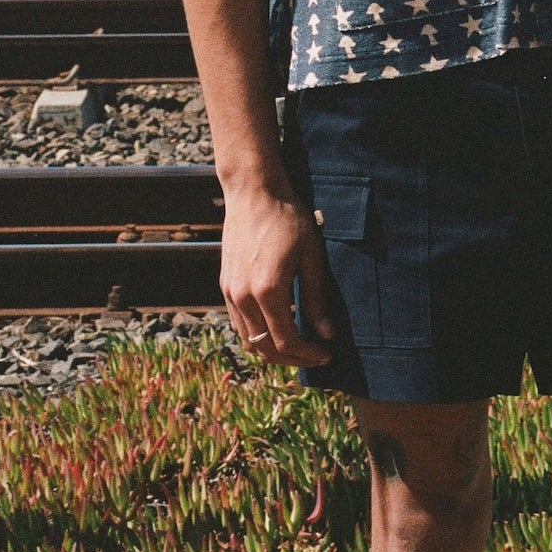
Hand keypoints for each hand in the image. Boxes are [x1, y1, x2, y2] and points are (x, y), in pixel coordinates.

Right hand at [219, 184, 335, 365]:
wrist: (254, 193)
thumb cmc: (288, 219)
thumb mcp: (311, 258)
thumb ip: (316, 299)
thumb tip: (327, 334)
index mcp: (268, 291)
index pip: (285, 342)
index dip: (308, 354)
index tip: (326, 354)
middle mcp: (243, 296)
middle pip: (264, 348)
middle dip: (291, 358)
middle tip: (315, 354)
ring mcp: (229, 292)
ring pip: (248, 339)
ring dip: (273, 348)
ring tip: (299, 344)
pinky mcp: (224, 285)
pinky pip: (239, 322)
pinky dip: (258, 333)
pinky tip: (278, 324)